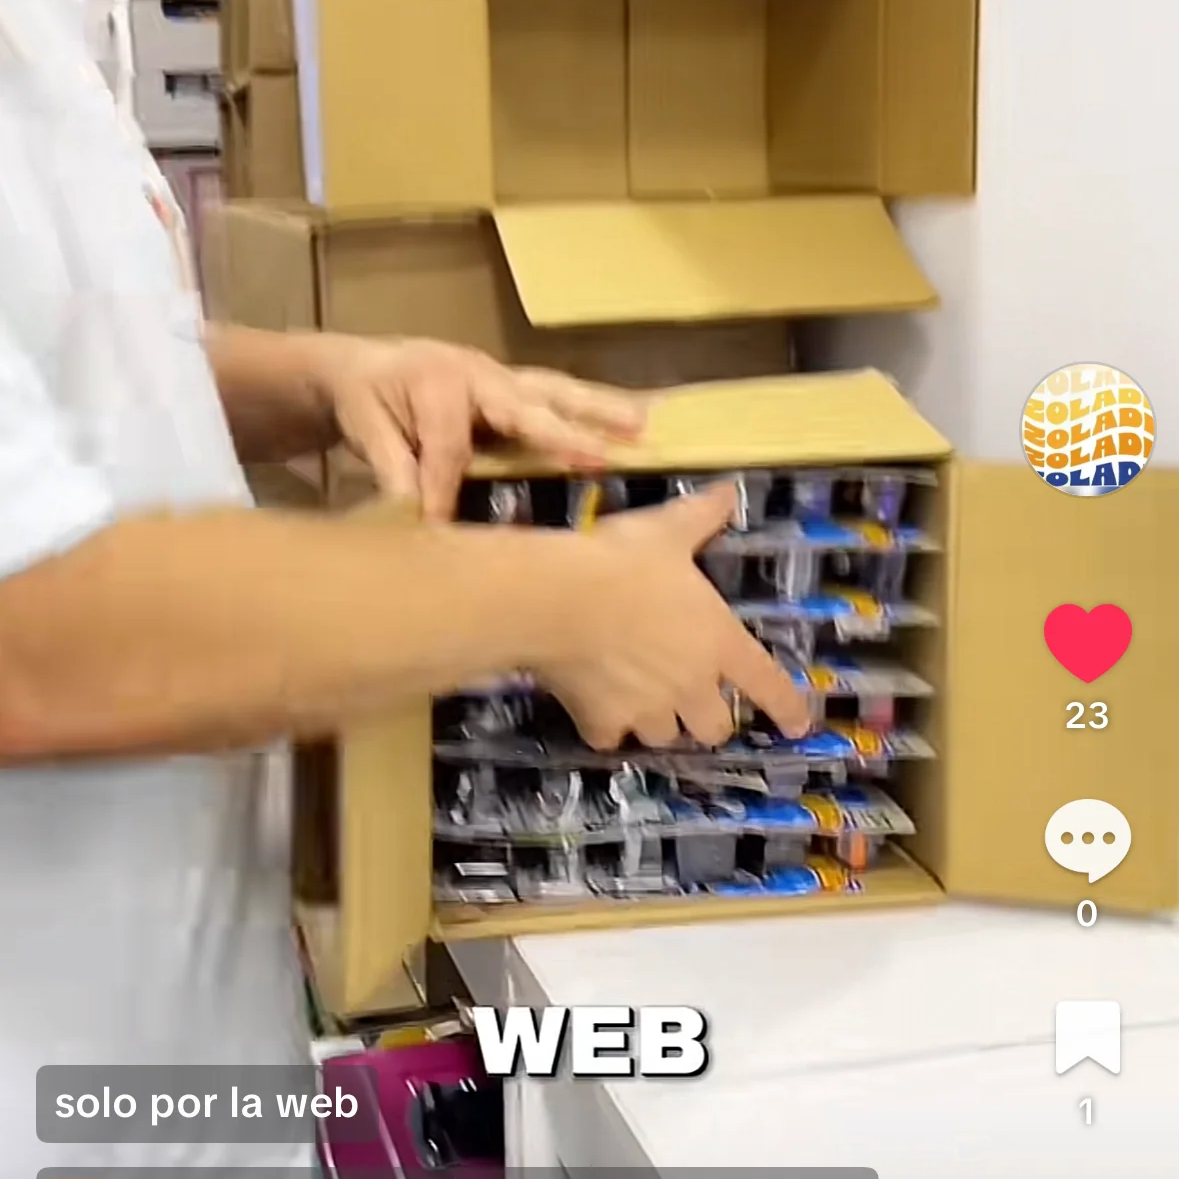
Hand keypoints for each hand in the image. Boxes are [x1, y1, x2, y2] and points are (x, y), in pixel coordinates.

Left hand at [312, 335, 645, 519]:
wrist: (364, 366)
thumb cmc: (366, 399)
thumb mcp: (368, 431)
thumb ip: (393, 471)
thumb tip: (415, 515)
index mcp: (436, 383)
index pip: (449, 449)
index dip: (446, 492)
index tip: (442, 531)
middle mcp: (478, 374)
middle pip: (526, 408)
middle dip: (564, 435)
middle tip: (604, 457)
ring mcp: (502, 378)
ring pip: (556, 393)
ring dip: (599, 411)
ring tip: (641, 427)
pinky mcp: (515, 387)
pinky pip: (558, 395)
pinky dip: (592, 407)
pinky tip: (629, 422)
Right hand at [537, 483, 810, 747]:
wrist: (557, 598)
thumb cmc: (622, 561)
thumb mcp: (667, 530)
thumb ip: (701, 516)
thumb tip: (730, 490)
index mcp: (718, 641)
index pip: (767, 684)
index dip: (787, 707)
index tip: (797, 726)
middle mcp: (691, 685)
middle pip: (715, 728)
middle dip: (707, 719)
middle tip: (691, 702)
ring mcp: (647, 710)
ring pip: (665, 738)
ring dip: (659, 724)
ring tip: (640, 702)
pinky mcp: (603, 723)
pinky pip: (611, 738)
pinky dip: (606, 726)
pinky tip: (594, 707)